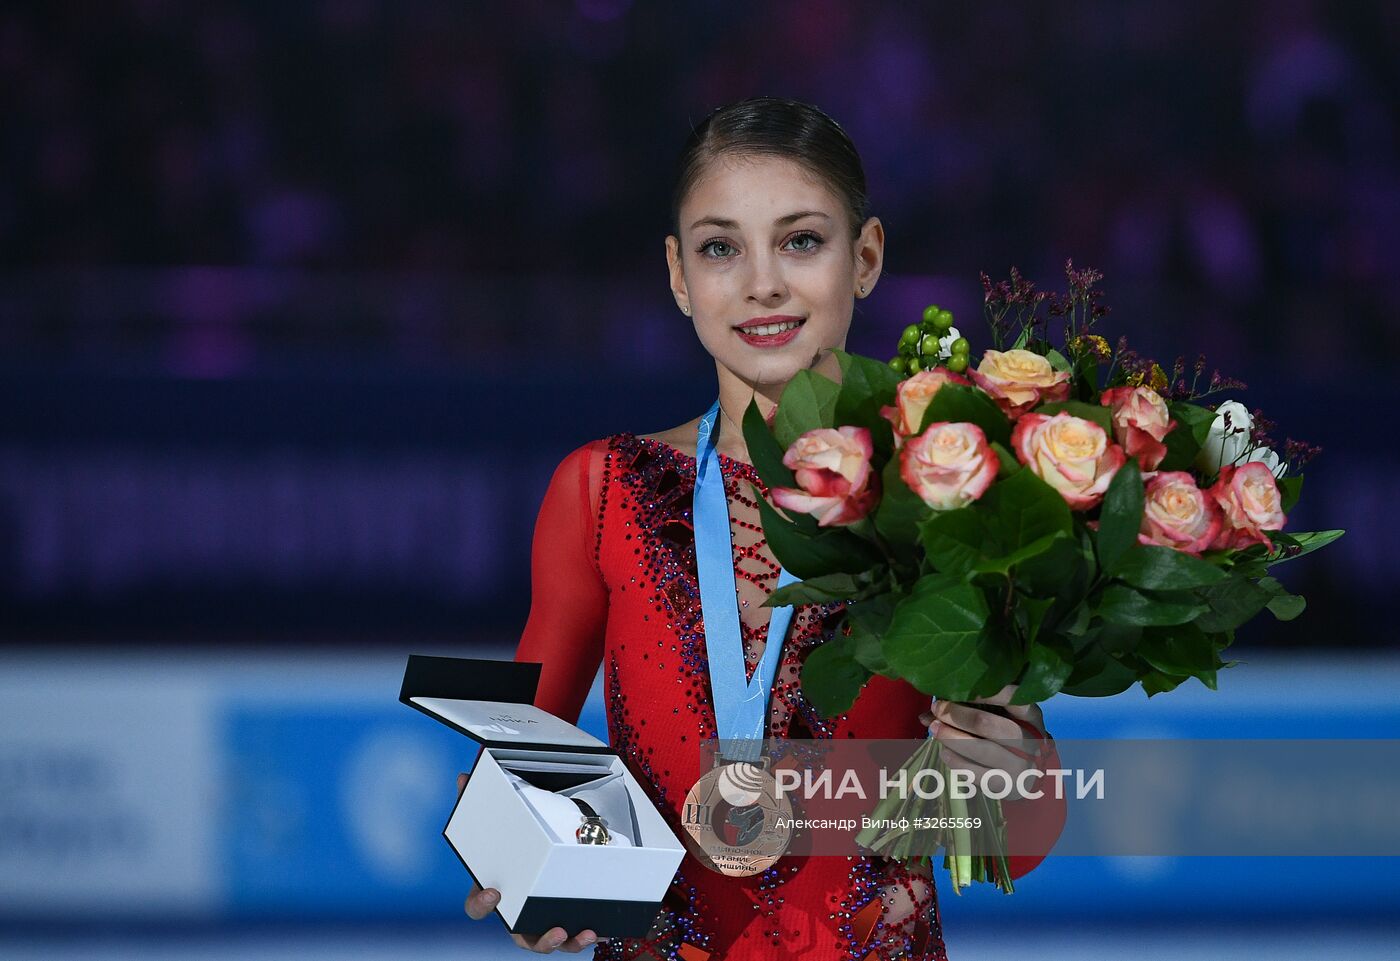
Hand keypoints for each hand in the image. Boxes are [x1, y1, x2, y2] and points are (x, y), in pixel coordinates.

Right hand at [457, 773, 600, 952]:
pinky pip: (570, 937)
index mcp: (494, 892)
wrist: (535, 855)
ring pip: (548, 943)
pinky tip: (599, 930)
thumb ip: (477, 802)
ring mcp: (537, 923)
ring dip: (566, 943)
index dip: (481, 904)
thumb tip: (464, 776)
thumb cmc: (510, 848)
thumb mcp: (496, 825)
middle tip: (554, 930)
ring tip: (583, 933)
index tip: (494, 892)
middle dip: (539, 939)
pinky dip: (584, 937)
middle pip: (521, 936)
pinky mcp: (560, 923)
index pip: (476, 907)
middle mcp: (515, 914)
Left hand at [917, 685, 1048, 797]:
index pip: (1011, 698)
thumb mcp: (1001, 718)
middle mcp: (1029, 740)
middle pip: (987, 724)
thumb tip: (928, 713)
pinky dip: (955, 760)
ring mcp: (1019, 765)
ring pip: (979, 749)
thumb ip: (970, 709)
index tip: (956, 687)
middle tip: (937, 708)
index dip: (982, 692)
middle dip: (957, 715)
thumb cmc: (1009, 737)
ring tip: (934, 729)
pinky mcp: (1006, 786)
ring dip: (951, 737)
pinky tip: (944, 752)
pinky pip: (975, 772)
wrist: (1030, 777)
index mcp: (1031, 716)